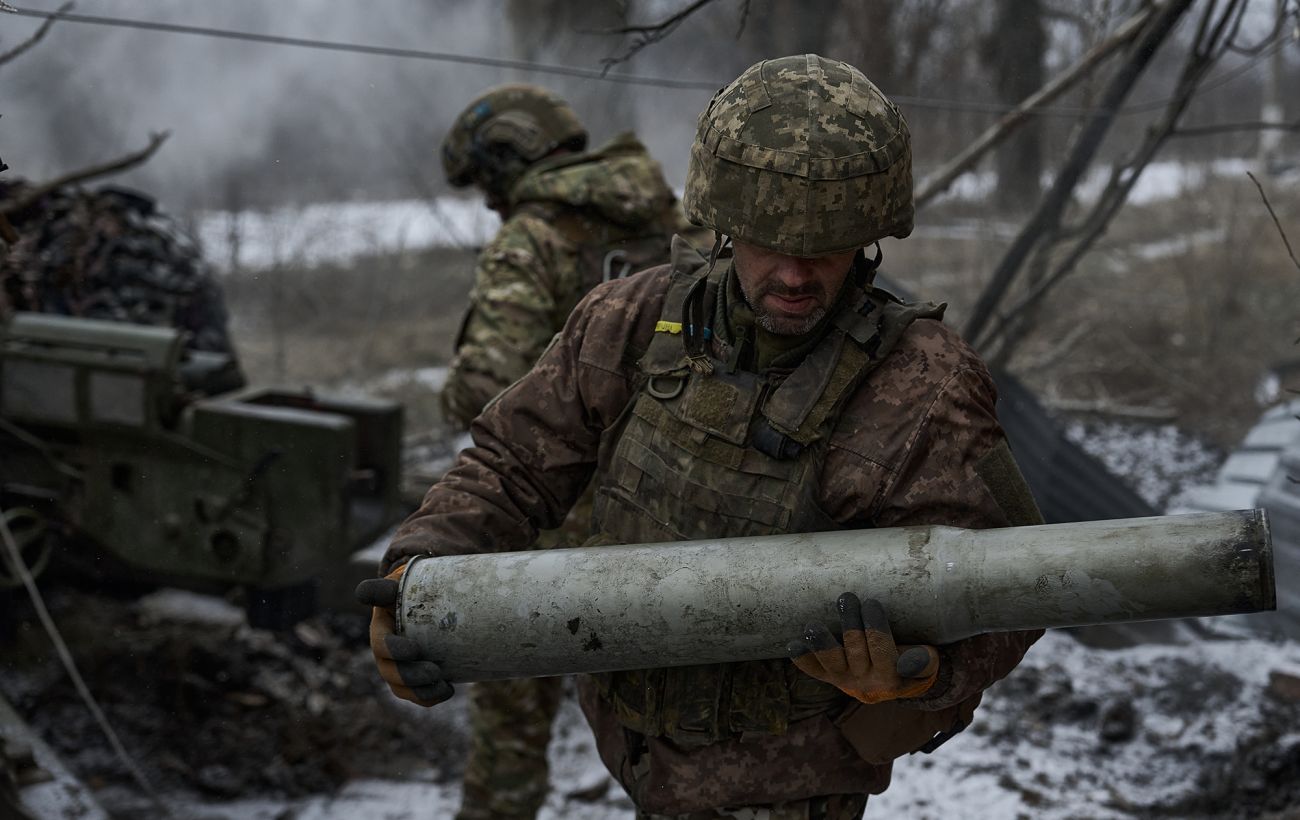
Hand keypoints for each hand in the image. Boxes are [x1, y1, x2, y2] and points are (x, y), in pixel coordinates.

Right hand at [355, 563, 453, 705]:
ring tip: (442, 685)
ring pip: (399, 687)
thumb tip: (362, 593)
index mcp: (382, 625)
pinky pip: (414, 696)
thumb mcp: (404, 584)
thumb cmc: (415, 591)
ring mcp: (394, 665)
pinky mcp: (408, 678)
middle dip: (410, 675)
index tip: (415, 650)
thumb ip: (386, 587)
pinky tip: (448, 690)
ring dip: (420, 691)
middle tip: (434, 671)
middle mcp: (383, 649)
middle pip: (389, 670)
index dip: (393, 648)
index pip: (381, 642)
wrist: (430, 604)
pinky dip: (429, 697)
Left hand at [788, 592, 939, 704]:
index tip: (872, 603)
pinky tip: (792, 645)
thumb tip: (909, 660)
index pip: (882, 649)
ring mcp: (844, 679)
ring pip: (831, 663)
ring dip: (821, 643)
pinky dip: (803, 659)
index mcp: (890, 676)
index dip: (875, 627)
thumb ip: (922, 661)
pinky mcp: (829, 677)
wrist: (894, 685)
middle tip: (846, 599)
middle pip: (855, 650)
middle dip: (850, 623)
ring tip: (812, 626)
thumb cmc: (912, 662)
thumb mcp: (926, 663)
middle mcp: (865, 680)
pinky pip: (814, 670)